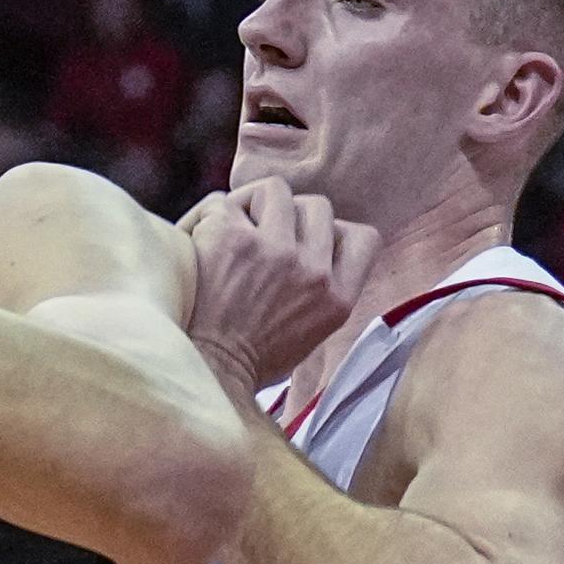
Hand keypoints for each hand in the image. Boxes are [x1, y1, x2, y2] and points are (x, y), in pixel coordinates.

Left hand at [178, 179, 378, 402]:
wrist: (205, 373)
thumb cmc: (249, 359)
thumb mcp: (312, 334)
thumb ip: (322, 289)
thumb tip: (317, 248)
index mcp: (338, 297)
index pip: (363, 237)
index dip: (334, 232)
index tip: (307, 246)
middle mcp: (313, 271)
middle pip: (317, 206)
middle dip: (289, 216)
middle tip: (261, 239)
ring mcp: (274, 250)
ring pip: (274, 190)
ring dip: (251, 205)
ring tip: (233, 231)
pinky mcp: (231, 238)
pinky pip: (224, 201)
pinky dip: (208, 216)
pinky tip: (199, 241)